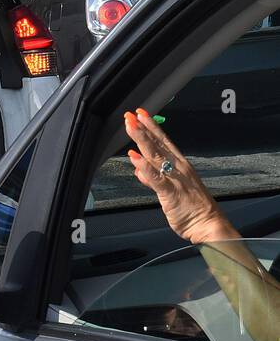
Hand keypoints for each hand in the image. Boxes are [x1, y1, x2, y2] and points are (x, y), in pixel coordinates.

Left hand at [125, 108, 237, 243]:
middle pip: (158, 144)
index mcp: (180, 165)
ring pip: (155, 155)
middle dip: (143, 128)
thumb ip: (154, 179)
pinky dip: (144, 166)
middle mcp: (179, 168)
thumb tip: (139, 170)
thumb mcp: (170, 190)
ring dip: (142, 140)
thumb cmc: (193, 208)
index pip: (164, 142)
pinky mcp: (170, 192)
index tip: (141, 114)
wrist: (209, 225)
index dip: (152, 127)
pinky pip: (156, 177)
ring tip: (130, 126)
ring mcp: (175, 179)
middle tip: (131, 115)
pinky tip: (134, 156)